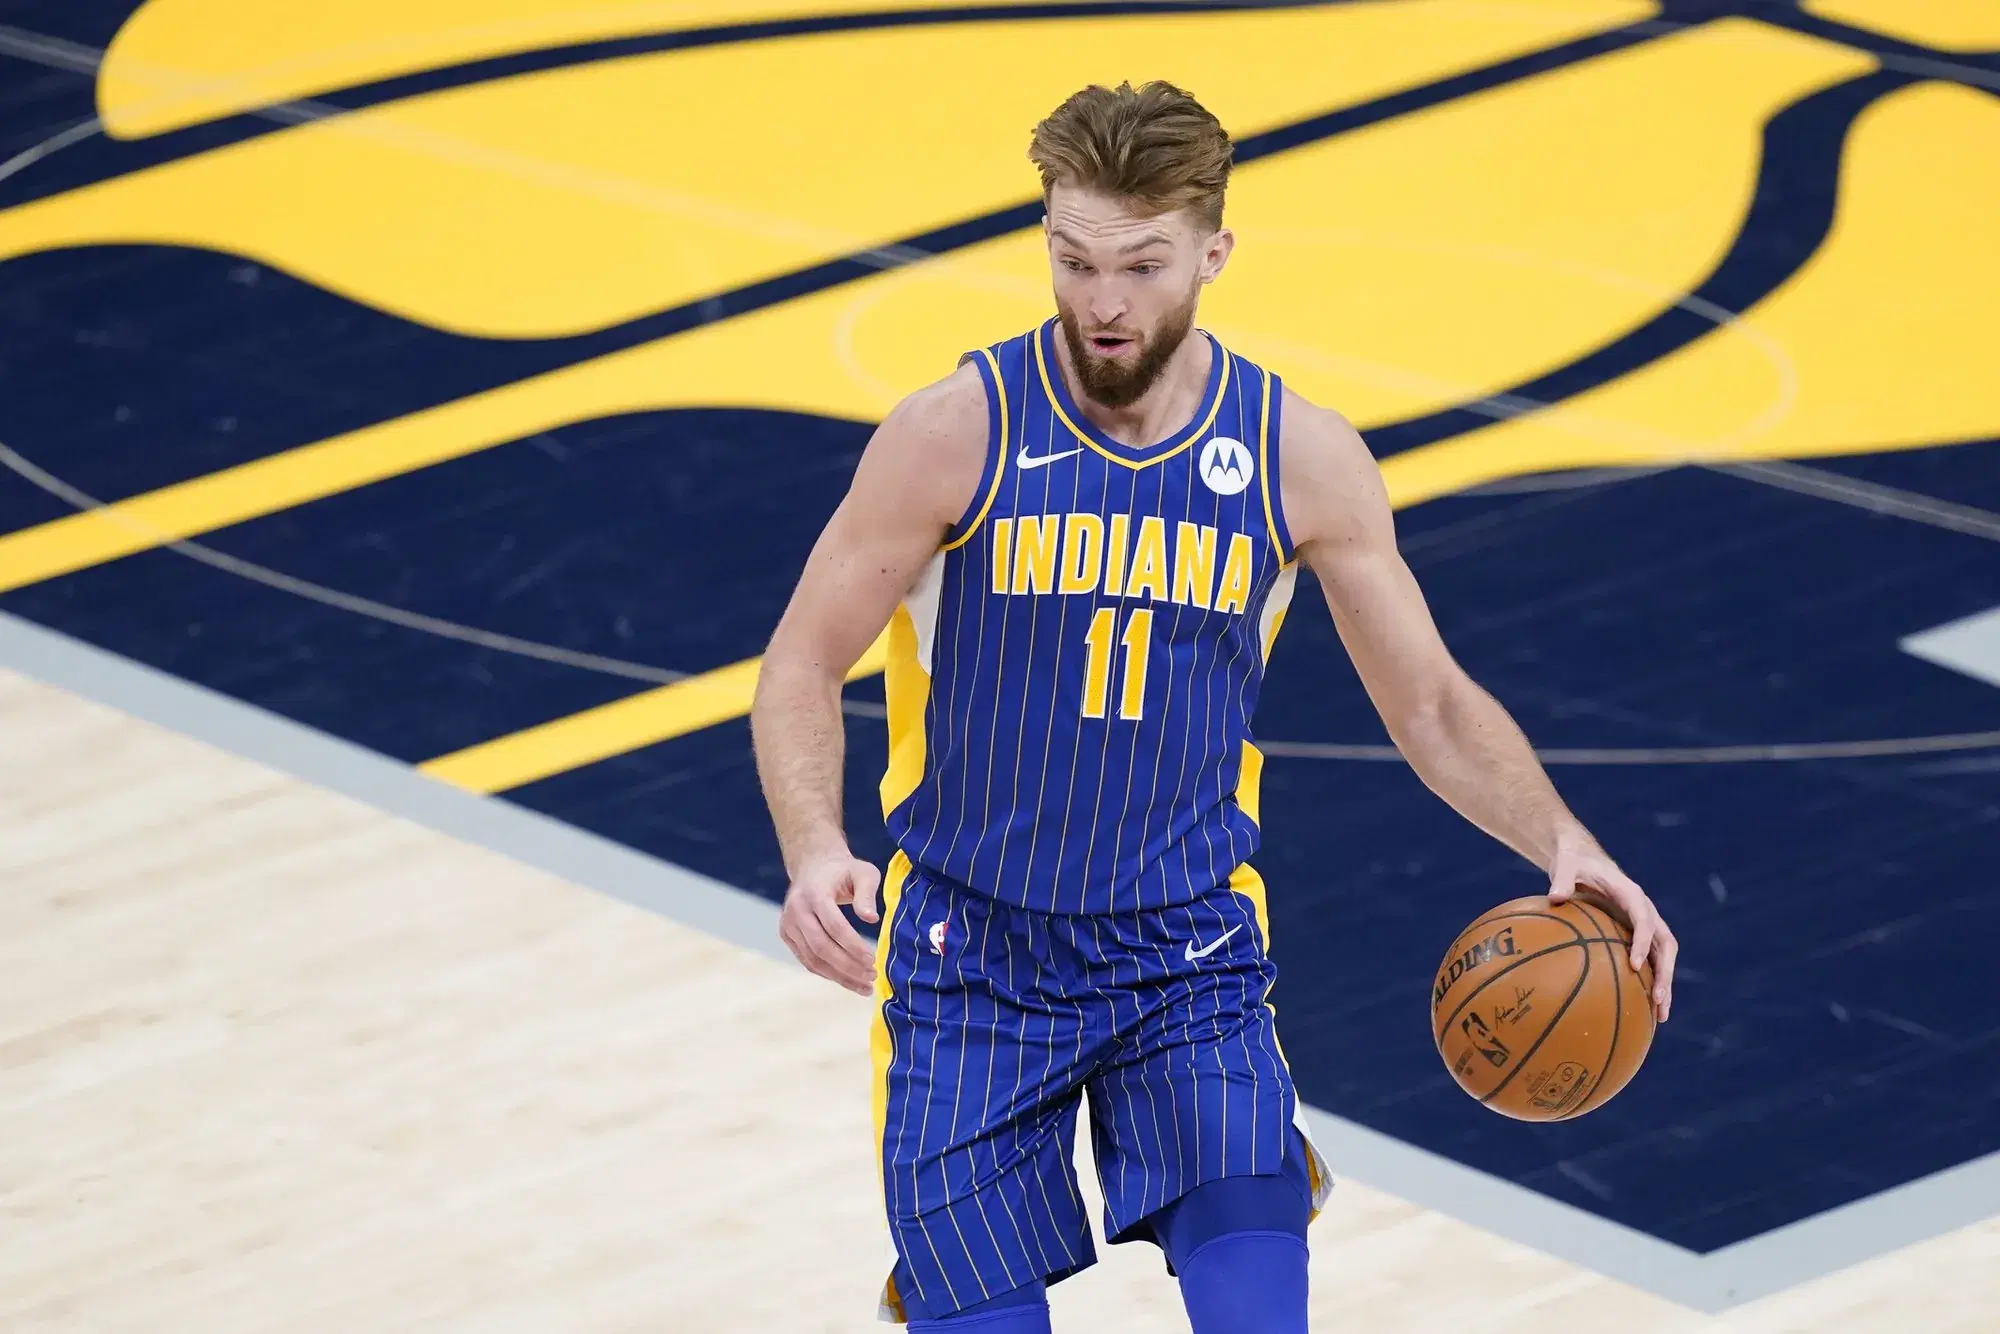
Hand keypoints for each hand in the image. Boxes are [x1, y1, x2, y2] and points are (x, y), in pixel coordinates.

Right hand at [778, 852, 881, 995]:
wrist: (813, 866)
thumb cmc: (844, 871)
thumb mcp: (863, 873)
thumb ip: (867, 894)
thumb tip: (872, 919)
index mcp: (814, 893)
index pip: (834, 926)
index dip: (853, 946)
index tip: (873, 960)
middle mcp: (796, 909)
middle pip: (821, 947)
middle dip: (847, 966)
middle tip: (872, 977)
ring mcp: (788, 923)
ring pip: (812, 959)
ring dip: (839, 976)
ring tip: (864, 986)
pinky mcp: (786, 934)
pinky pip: (807, 960)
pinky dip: (828, 973)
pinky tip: (848, 980)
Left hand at [1547, 829, 1676, 1022]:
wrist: (1583, 856)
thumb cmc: (1573, 861)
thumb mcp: (1566, 863)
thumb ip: (1562, 878)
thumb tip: (1555, 897)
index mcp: (1632, 894)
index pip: (1645, 920)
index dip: (1643, 943)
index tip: (1635, 965)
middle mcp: (1645, 910)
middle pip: (1666, 944)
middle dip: (1665, 972)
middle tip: (1659, 1000)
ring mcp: (1645, 923)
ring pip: (1664, 956)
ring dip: (1665, 983)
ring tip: (1661, 1016)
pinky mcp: (1637, 933)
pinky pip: (1650, 959)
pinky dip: (1650, 982)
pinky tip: (1641, 1009)